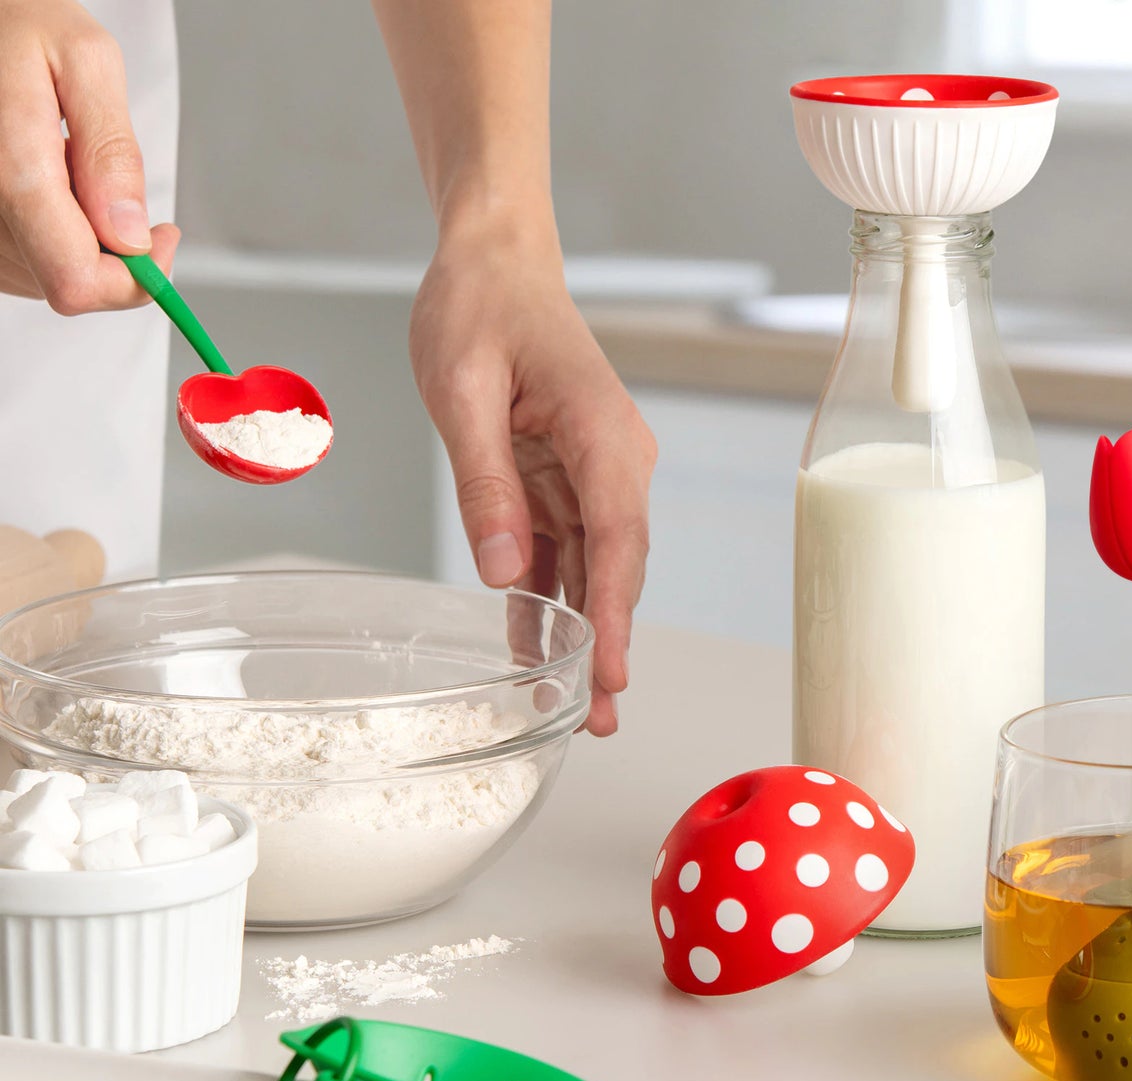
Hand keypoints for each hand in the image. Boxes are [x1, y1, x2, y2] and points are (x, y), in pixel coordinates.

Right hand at [0, 0, 176, 310]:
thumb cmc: (20, 20)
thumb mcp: (86, 61)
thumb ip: (112, 152)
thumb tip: (130, 237)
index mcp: (10, 169)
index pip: (77, 281)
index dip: (134, 279)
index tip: (161, 239)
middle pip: (68, 285)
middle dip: (113, 254)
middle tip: (119, 190)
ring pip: (48, 280)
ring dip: (83, 242)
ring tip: (71, 170)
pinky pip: (25, 264)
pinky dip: (53, 237)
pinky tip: (51, 186)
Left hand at [410, 227, 654, 735]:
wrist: (494, 261)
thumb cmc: (481, 306)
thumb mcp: (462, 389)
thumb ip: (485, 483)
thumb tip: (503, 573)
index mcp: (602, 434)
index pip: (618, 538)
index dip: (614, 613)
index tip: (610, 672)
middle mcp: (614, 461)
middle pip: (617, 567)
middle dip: (607, 643)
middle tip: (596, 718)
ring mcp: (593, 475)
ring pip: (592, 570)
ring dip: (582, 633)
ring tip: (570, 705)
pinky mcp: (564, 483)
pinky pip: (559, 553)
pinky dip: (546, 600)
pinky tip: (534, 651)